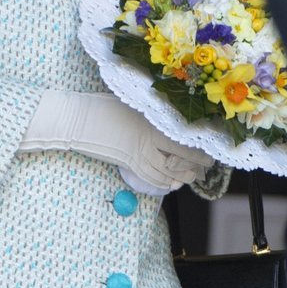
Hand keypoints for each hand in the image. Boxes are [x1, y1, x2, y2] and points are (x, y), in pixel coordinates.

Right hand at [20, 90, 209, 192]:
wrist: (77, 119)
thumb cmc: (101, 106)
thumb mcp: (131, 104)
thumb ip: (150, 112)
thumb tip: (168, 117)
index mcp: (151, 122)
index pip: (183, 140)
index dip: (198, 150)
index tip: (209, 152)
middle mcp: (148, 140)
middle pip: (179, 157)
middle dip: (195, 165)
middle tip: (206, 169)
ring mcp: (136, 153)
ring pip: (165, 171)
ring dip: (181, 176)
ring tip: (192, 178)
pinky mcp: (126, 162)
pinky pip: (149, 176)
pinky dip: (162, 182)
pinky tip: (170, 184)